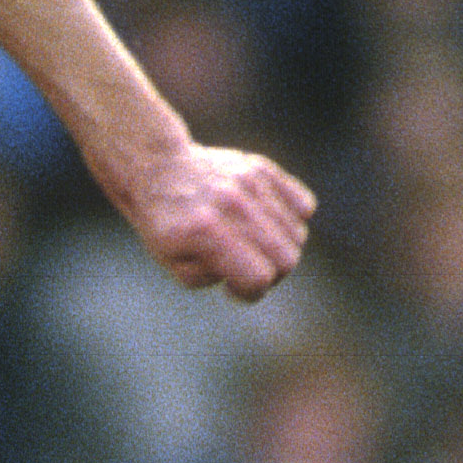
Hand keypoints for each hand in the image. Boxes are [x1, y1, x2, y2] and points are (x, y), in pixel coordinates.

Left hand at [128, 139, 315, 302]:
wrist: (158, 170)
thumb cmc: (166, 225)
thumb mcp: (174, 263)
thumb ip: (211, 276)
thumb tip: (248, 270)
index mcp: (204, 231)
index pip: (258, 278)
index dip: (250, 293)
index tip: (232, 288)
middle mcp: (232, 204)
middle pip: (287, 259)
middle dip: (272, 276)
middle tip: (246, 269)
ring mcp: (250, 182)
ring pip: (298, 234)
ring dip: (279, 249)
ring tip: (252, 245)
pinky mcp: (263, 168)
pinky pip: (305, 206)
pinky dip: (292, 222)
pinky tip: (266, 224)